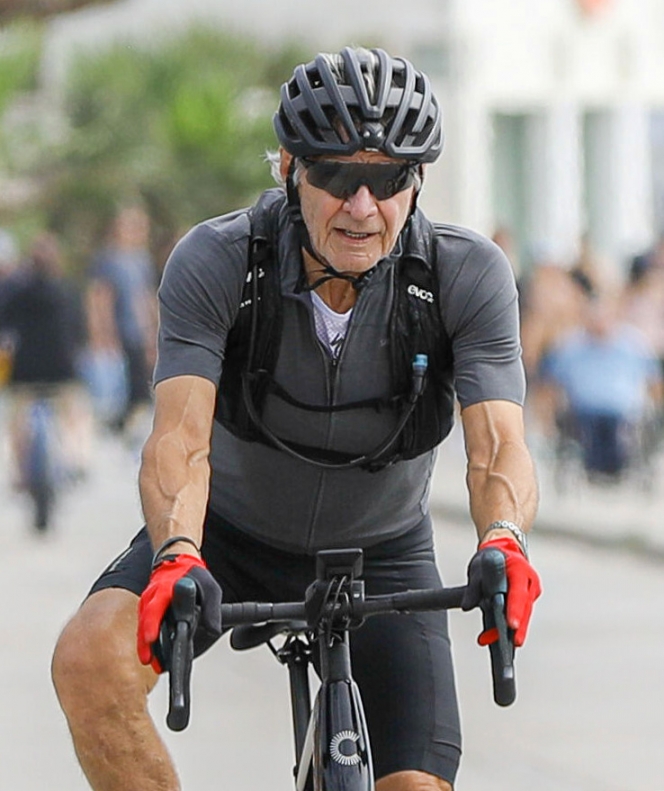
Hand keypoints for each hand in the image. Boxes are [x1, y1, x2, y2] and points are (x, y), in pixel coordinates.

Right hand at [137, 554, 222, 672]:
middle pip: (145, 620)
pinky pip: (142, 625)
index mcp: (166, 588)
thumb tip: (213, 630)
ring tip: (150, 661)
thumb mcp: (210, 588)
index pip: (156, 607)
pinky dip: (144, 639)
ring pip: (141, 624)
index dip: (152, 624)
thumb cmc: (192, 575)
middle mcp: (153, 595)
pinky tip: (150, 654)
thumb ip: (212, 609)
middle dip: (145, 641)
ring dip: (143, 644)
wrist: (178, 560)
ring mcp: (147, 602)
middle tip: (148, 659)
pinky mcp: (146, 608)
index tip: (151, 638)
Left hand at [462, 536, 541, 647]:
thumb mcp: (478, 567)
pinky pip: (522, 614)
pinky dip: (513, 626)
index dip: (515, 610)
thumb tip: (467, 606)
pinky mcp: (528, 599)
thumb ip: (474, 587)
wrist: (503, 549)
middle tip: (514, 645)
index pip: (518, 593)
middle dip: (519, 628)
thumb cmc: (490, 557)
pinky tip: (501, 640)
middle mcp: (529, 582)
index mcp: (519, 570)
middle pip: (525, 608)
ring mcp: (531, 591)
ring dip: (515, 631)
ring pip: (525, 614)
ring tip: (503, 650)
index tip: (512, 626)